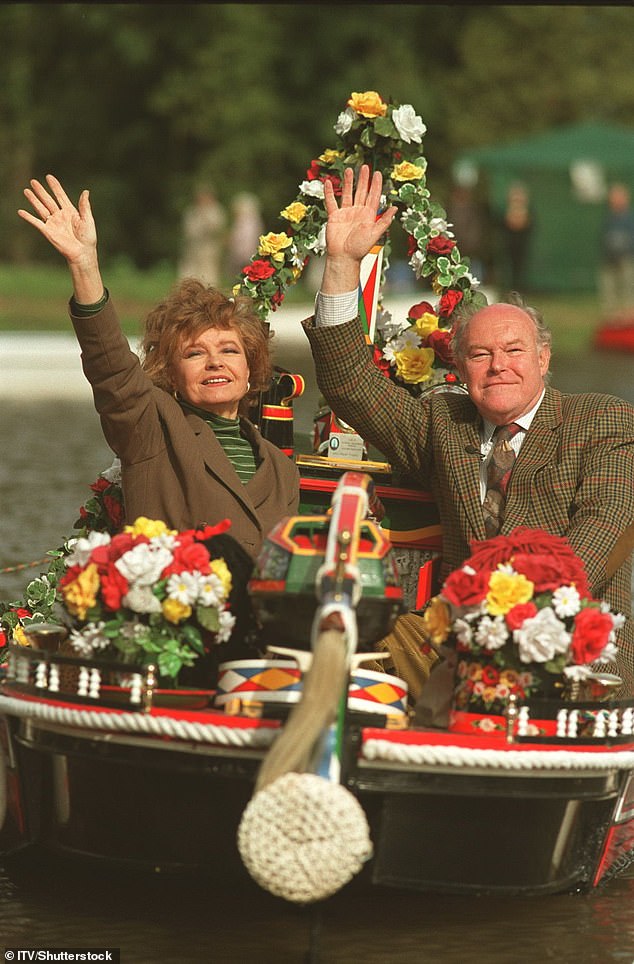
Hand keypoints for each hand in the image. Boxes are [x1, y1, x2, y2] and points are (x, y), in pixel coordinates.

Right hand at [18, 174, 103, 303]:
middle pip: (48, 200)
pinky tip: (21, 212)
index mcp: (70, 211)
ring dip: (33, 200)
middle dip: (41, 191)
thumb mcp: (88, 219)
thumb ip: (84, 206)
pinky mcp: (48, 232)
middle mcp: (60, 215)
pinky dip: (28, 217)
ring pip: (41, 208)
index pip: (60, 196)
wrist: (82, 252)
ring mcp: (53, 223)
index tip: (49, 177)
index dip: (55, 186)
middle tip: (33, 181)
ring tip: (26, 191)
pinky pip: (36, 223)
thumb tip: (86, 192)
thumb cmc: (88, 238)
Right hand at [321, 165, 396, 293]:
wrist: (344, 257)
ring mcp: (345, 213)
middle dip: (363, 179)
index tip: (377, 173)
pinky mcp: (334, 216)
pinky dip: (329, 192)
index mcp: (368, 215)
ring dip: (349, 182)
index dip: (376, 185)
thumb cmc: (359, 248)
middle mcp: (357, 212)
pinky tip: (328, 183)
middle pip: (361, 192)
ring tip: (349, 170)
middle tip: (365, 167)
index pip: (373, 196)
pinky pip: (331, 202)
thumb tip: (395, 208)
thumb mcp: (375, 234)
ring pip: (347, 193)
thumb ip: (384, 221)